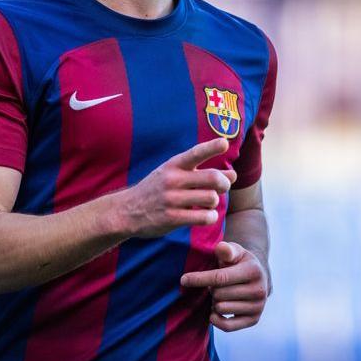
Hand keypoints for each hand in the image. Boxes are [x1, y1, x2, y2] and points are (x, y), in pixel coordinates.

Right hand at [116, 137, 235, 237]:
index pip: (195, 153)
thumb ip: (202, 173)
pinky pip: (204, 217)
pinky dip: (210, 217)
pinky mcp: (172, 218)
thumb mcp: (173, 175)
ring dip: (215, 202)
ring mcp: (172, 199)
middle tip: (223, 187)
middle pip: (212, 178)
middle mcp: (173, 180)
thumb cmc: (157, 190)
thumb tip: (233, 175)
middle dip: (224, 183)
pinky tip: (205, 215)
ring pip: (211, 198)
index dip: (212, 147)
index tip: (224, 143)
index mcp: (173, 165)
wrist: (127, 211)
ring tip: (208, 203)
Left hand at [179, 241, 268, 331]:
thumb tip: (221, 248)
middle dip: (211, 289)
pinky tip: (214, 311)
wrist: (258, 277)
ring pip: (221, 309)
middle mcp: (260, 290)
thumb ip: (226, 249)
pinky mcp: (254, 320)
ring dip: (214, 302)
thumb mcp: (235, 251)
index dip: (199, 279)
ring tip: (221, 294)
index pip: (220, 278)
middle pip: (218, 294)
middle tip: (216, 285)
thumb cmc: (240, 262)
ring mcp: (258, 307)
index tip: (183, 280)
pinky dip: (216, 320)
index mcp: (253, 271)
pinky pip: (228, 327)